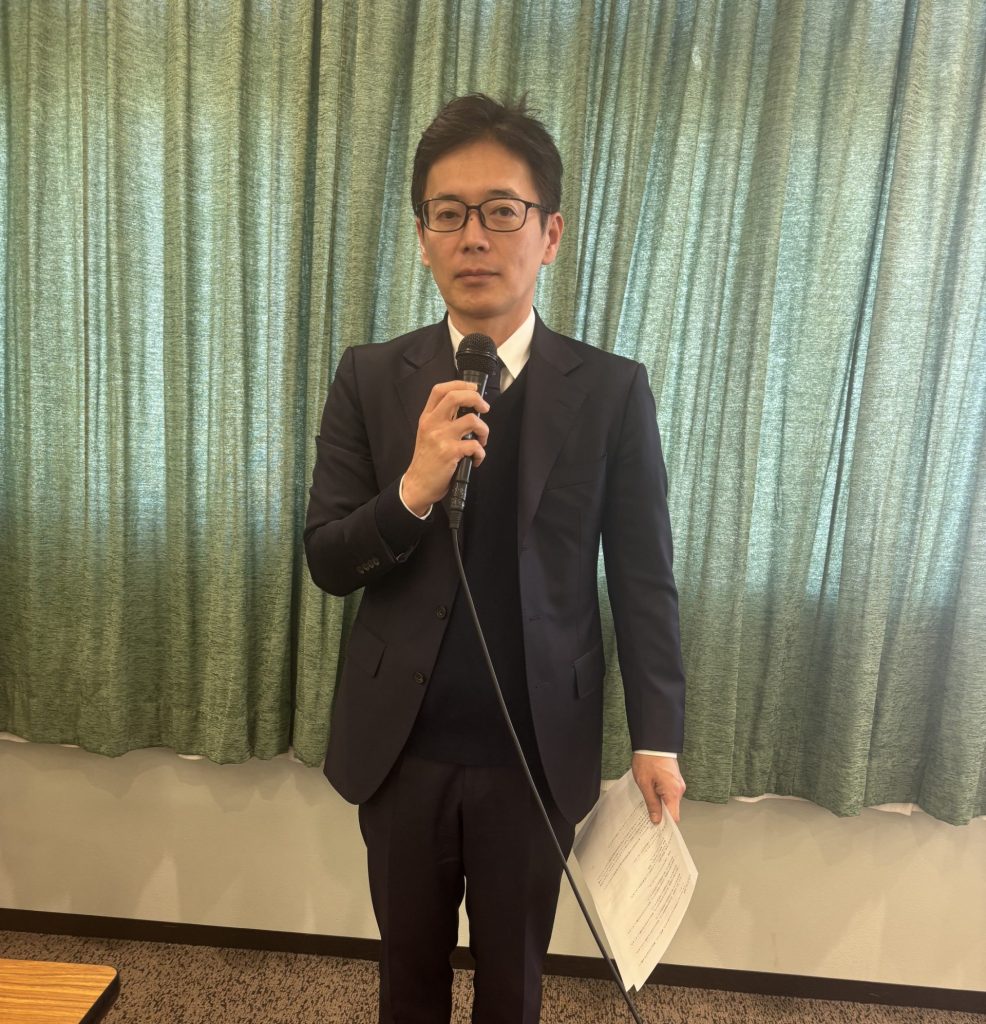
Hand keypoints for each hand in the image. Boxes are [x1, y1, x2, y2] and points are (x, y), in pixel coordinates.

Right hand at [402, 380, 489, 514]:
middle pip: (456, 397)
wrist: (418, 484)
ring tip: (482, 440)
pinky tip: (476, 459)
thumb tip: (467, 408)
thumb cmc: (427, 460)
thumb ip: (442, 420)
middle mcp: (432, 424)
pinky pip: (475, 445)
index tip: (473, 388)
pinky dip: (481, 453)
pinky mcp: (450, 453)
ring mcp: (441, 438)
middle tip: (485, 408)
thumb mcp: (427, 434)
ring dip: (484, 430)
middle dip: (476, 398)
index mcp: (427, 417)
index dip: (460, 384)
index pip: (440, 390)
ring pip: (472, 420)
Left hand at [632, 753, 685, 823]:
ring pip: (670, 801)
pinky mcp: (675, 780)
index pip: (674, 817)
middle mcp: (679, 789)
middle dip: (661, 814)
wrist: (653, 742)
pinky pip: (670, 793)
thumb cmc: (648, 760)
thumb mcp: (645, 784)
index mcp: (673, 792)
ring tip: (647, 803)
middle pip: (672, 810)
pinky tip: (652, 794)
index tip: (656, 829)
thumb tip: (657, 820)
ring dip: (660, 804)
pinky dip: (662, 796)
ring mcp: (678, 784)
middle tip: (647, 817)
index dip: (666, 824)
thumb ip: (652, 803)